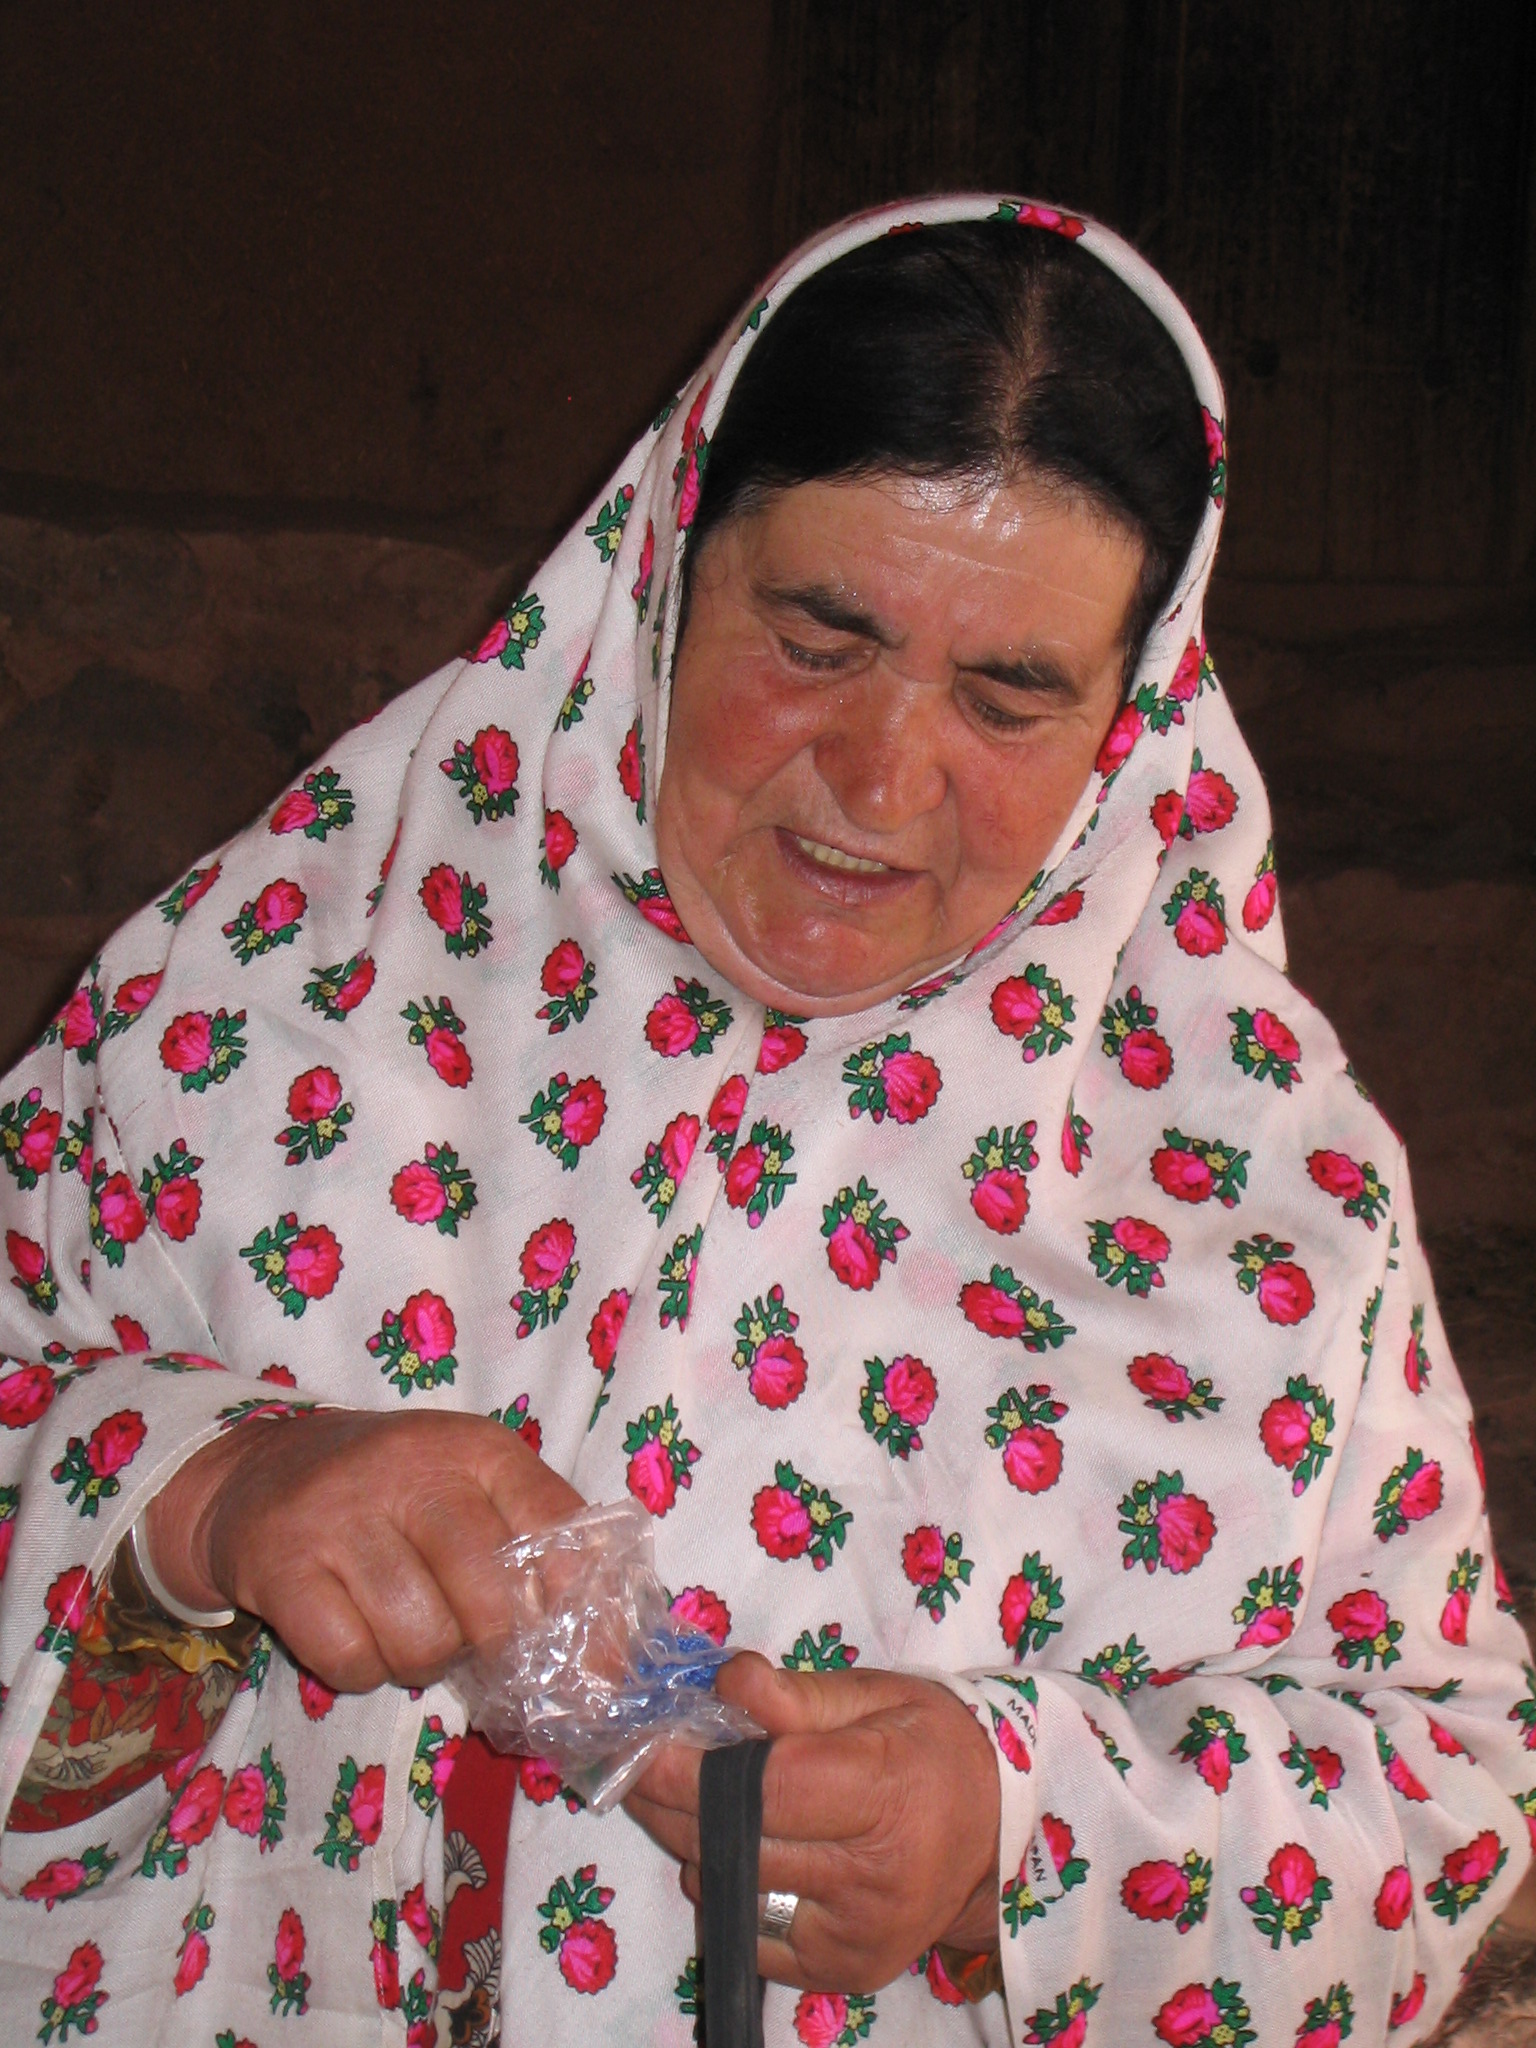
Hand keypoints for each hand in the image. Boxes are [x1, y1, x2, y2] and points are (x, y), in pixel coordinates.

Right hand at [144, 1408, 583, 1692]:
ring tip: (411, 1632)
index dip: (583, 1607)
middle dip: (499, 1647)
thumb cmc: (394, 1491)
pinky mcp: (282, 1564)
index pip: (557, 1526)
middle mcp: (413, 1469)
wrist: (260, 1472)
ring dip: (424, 1661)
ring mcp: (342, 1515)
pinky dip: (362, 1671)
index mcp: (477, 1448)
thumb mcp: (471, 1483)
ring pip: (422, 1638)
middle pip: (489, 1596)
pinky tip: (357, 1636)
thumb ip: (537, 1540)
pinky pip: (350, 1659)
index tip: (599, 1664)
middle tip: (483, 1649)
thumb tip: (610, 1645)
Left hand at [625, 1653, 1000, 1991]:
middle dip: (668, 1801)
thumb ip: (797, 1696)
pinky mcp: (839, 1973)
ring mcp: (854, 1936)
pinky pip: (746, 1932)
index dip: (689, 1768)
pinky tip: (738, 1851)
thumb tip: (725, 1682)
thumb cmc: (928, 1747)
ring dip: (692, 1843)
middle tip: (639, 1762)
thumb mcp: (876, 1695)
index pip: (761, 1788)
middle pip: (732, 1841)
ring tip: (692, 1799)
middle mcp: (871, 1877)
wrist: (997, 1836)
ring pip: (727, 1890)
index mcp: (885, 1791)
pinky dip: (726, 1889)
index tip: (641, 1743)